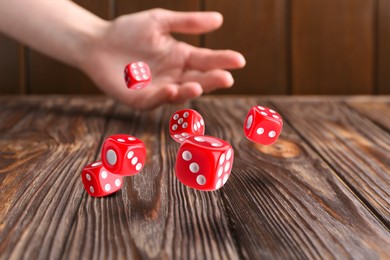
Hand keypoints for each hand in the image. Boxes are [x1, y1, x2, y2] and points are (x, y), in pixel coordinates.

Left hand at [82, 9, 245, 109]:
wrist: (97, 42)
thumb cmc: (128, 31)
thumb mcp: (160, 21)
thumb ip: (188, 23)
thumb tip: (219, 20)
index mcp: (181, 58)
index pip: (206, 60)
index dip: (222, 60)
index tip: (239, 60)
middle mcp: (174, 76)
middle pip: (197, 79)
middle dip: (211, 80)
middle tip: (226, 77)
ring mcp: (158, 89)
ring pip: (178, 93)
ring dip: (189, 91)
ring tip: (199, 86)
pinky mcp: (139, 99)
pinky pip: (154, 100)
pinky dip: (162, 96)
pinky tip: (170, 88)